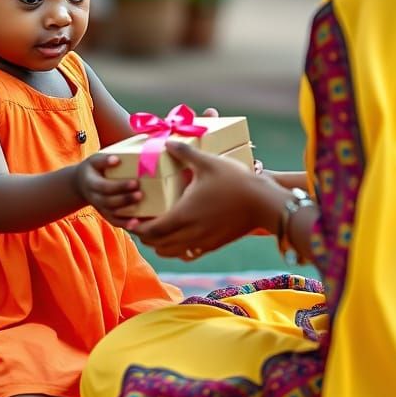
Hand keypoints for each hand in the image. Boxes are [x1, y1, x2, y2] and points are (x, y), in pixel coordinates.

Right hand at [74, 153, 142, 227]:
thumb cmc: (92, 169)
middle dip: (126, 199)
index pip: (105, 187)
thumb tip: (116, 160)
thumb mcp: (94, 161)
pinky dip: (125, 224)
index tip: (135, 182)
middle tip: (141, 194)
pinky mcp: (105, 214)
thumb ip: (104, 159)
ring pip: (113, 214)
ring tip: (142, 209)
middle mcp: (94, 198)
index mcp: (91, 184)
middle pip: (110, 202)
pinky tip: (137, 223)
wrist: (81, 185)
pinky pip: (115, 222)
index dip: (120, 186)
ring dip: (127, 213)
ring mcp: (100, 208)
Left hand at [131, 141, 282, 258]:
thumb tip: (168, 142)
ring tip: (158, 231)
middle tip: (141, 225)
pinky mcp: (214, 245)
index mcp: (182, 214)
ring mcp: (203, 242)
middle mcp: (190, 233)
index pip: (151, 230)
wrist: (264, 203)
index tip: (131, 221)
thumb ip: (185, 152)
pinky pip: (190, 254)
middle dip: (146, 237)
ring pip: (173, 252)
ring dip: (161, 245)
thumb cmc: (235, 181)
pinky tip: (180, 238)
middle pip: (158, 244)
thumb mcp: (208, 162)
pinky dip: (179, 250)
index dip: (138, 229)